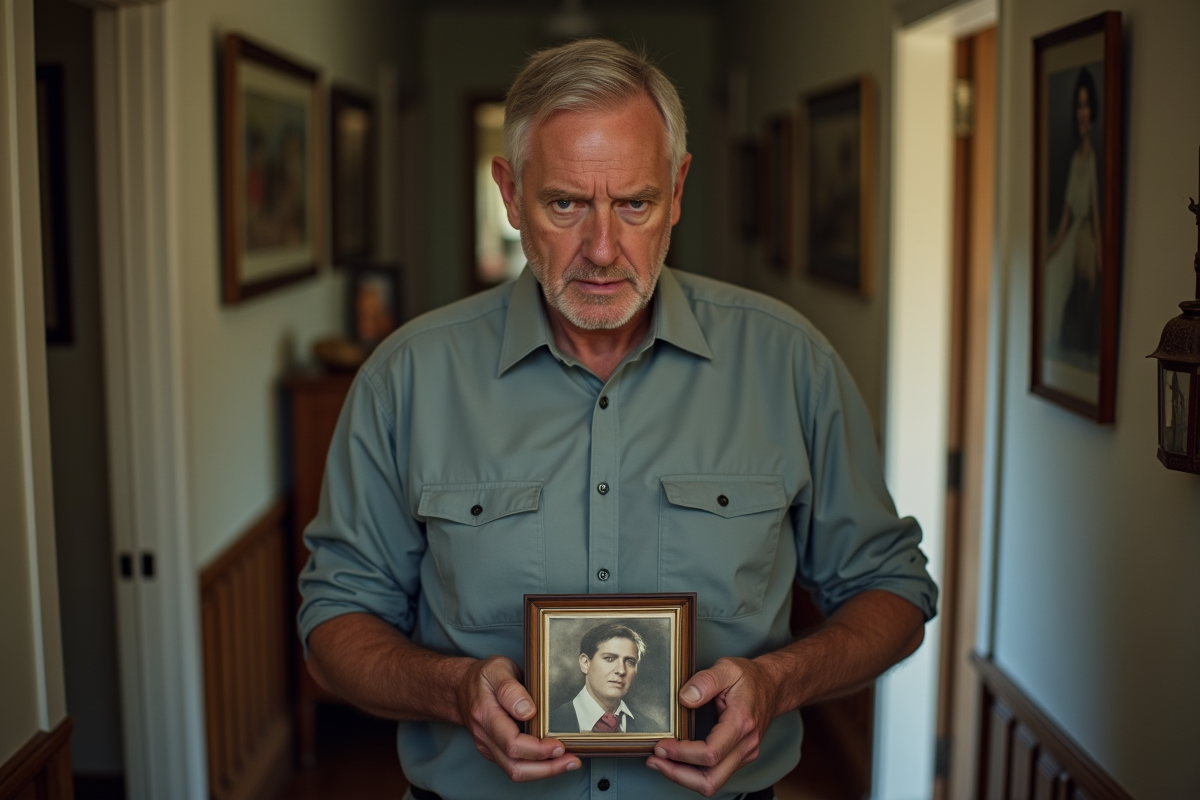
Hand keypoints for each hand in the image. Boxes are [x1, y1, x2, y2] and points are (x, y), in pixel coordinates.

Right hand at [455, 655, 580, 781]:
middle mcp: (485, 736)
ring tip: (569, 763)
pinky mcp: (494, 751)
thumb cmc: (483, 677)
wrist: (460, 687)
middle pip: (514, 766)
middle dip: (546, 769)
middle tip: (571, 760)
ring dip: (544, 771)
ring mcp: (488, 746)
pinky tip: (554, 759)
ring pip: (515, 771)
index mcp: (486, 715)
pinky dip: (536, 767)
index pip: (512, 743)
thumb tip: (528, 711)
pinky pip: (514, 766)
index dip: (538, 750)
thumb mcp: (497, 669)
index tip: (559, 745)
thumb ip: (510, 689)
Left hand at [646, 657, 781, 796]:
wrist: (773, 686)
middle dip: (678, 775)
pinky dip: (692, 772)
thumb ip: (705, 681)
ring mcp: (744, 754)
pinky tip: (676, 760)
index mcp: (741, 724)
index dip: (682, 754)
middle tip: (654, 761)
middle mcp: (745, 745)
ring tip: (660, 762)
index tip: (661, 745)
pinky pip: (715, 775)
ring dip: (683, 777)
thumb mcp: (727, 668)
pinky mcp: (739, 757)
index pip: (710, 753)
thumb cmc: (750, 678)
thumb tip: (685, 698)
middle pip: (711, 780)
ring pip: (712, 783)